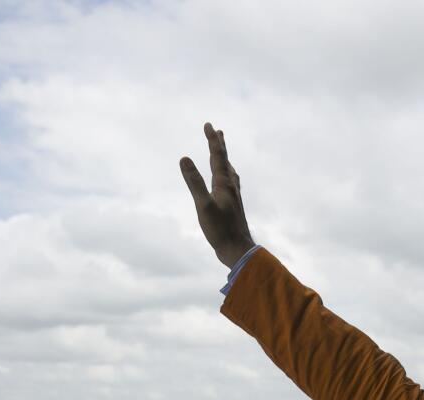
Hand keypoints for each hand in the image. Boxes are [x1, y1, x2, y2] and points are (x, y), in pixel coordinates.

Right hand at [179, 123, 255, 267]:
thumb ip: (194, 182)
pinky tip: (226, 184)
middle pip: (225, 161)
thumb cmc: (220, 230)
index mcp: (224, 184)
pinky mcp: (233, 207)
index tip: (209, 125)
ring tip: (222, 154)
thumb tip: (184, 159)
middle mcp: (231, 187)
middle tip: (218, 131)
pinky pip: (230, 184)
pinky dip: (226, 176)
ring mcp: (233, 197)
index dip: (212, 140)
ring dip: (224, 160)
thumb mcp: (203, 205)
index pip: (217, 156)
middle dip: (220, 146)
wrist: (238, 249)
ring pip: (229, 173)